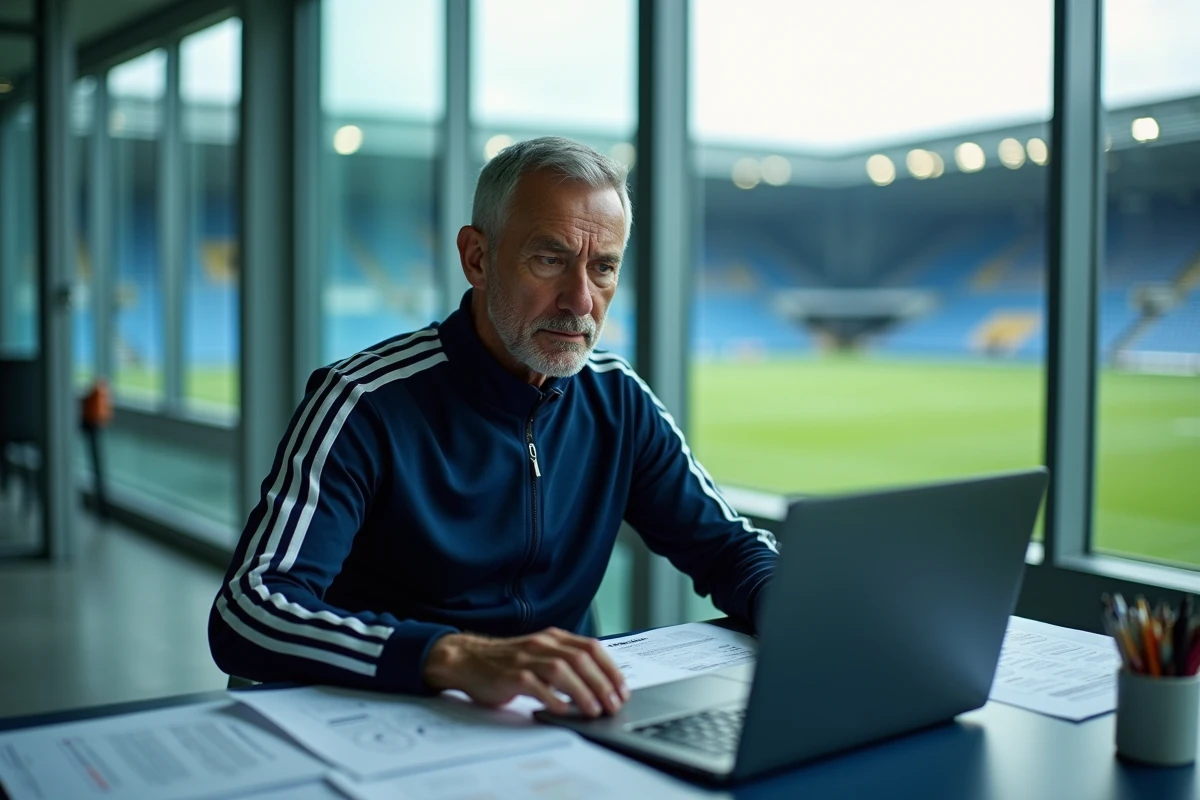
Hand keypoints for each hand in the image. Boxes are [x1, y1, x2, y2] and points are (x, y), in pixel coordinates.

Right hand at [422, 627, 629, 716]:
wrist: (466, 660)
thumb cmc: (507, 662)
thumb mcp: (540, 654)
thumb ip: (565, 662)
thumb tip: (600, 685)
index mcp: (553, 637)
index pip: (591, 648)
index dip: (610, 669)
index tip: (622, 690)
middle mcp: (542, 644)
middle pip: (581, 660)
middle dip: (602, 684)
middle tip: (613, 705)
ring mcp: (526, 658)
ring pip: (562, 670)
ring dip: (583, 692)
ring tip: (594, 711)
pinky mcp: (510, 675)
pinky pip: (536, 685)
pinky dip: (552, 698)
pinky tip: (562, 710)